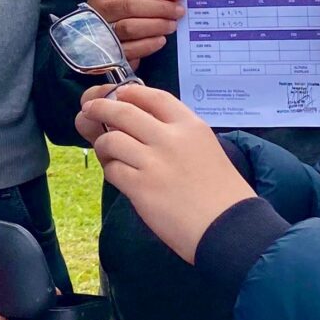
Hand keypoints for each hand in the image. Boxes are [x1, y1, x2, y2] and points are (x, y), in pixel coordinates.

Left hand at [77, 84, 253, 262]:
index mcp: (190, 126)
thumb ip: (178, 136)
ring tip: (105, 152)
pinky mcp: (141, 188)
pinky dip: (110, 170)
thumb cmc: (223, 193)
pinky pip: (112, 170)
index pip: (153, 96)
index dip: (130, 92)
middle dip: (100, 107)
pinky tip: (118, 176)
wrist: (230, 227)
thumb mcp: (206, 149)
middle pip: (123, 111)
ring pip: (111, 139)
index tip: (118, 94)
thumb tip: (143, 128)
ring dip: (103, 144)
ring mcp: (154, 162)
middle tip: (89, 110)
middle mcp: (170, 138)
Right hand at [85, 0, 186, 65]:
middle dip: (160, 7)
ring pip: (130, 27)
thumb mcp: (121, 1)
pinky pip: (129, 49)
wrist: (90, 46)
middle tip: (179, 11)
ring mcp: (101, 32)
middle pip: (132, 6)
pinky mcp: (106, 53)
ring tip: (172, 25)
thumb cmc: (114, 18)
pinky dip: (148, 44)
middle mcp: (99, 10)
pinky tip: (161, 40)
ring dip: (156, 25)